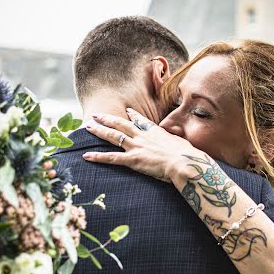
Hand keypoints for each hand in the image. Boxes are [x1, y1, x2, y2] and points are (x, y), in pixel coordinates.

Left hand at [83, 108, 201, 181]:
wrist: (184, 162)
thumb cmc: (187, 155)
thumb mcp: (181, 143)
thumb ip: (175, 141)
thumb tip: (179, 142)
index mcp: (155, 132)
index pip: (141, 121)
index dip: (132, 115)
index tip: (127, 111)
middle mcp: (143, 136)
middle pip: (121, 124)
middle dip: (108, 119)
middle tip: (96, 115)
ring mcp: (136, 147)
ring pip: (113, 136)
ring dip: (99, 130)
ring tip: (87, 126)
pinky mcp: (133, 160)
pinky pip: (112, 158)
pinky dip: (98, 157)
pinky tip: (86, 156)